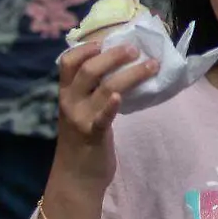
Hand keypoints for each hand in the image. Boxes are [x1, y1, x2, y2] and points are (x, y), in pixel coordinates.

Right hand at [55, 43, 157, 182]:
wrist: (76, 177)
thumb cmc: (83, 141)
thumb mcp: (82, 111)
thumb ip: (92, 92)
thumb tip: (119, 68)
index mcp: (66, 94)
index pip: (67, 63)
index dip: (84, 48)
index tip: (104, 40)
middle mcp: (70, 102)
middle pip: (88, 70)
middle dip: (113, 56)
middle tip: (135, 48)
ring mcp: (80, 118)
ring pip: (104, 88)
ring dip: (130, 74)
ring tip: (151, 64)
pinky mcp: (93, 135)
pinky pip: (102, 118)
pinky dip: (111, 106)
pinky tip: (120, 97)